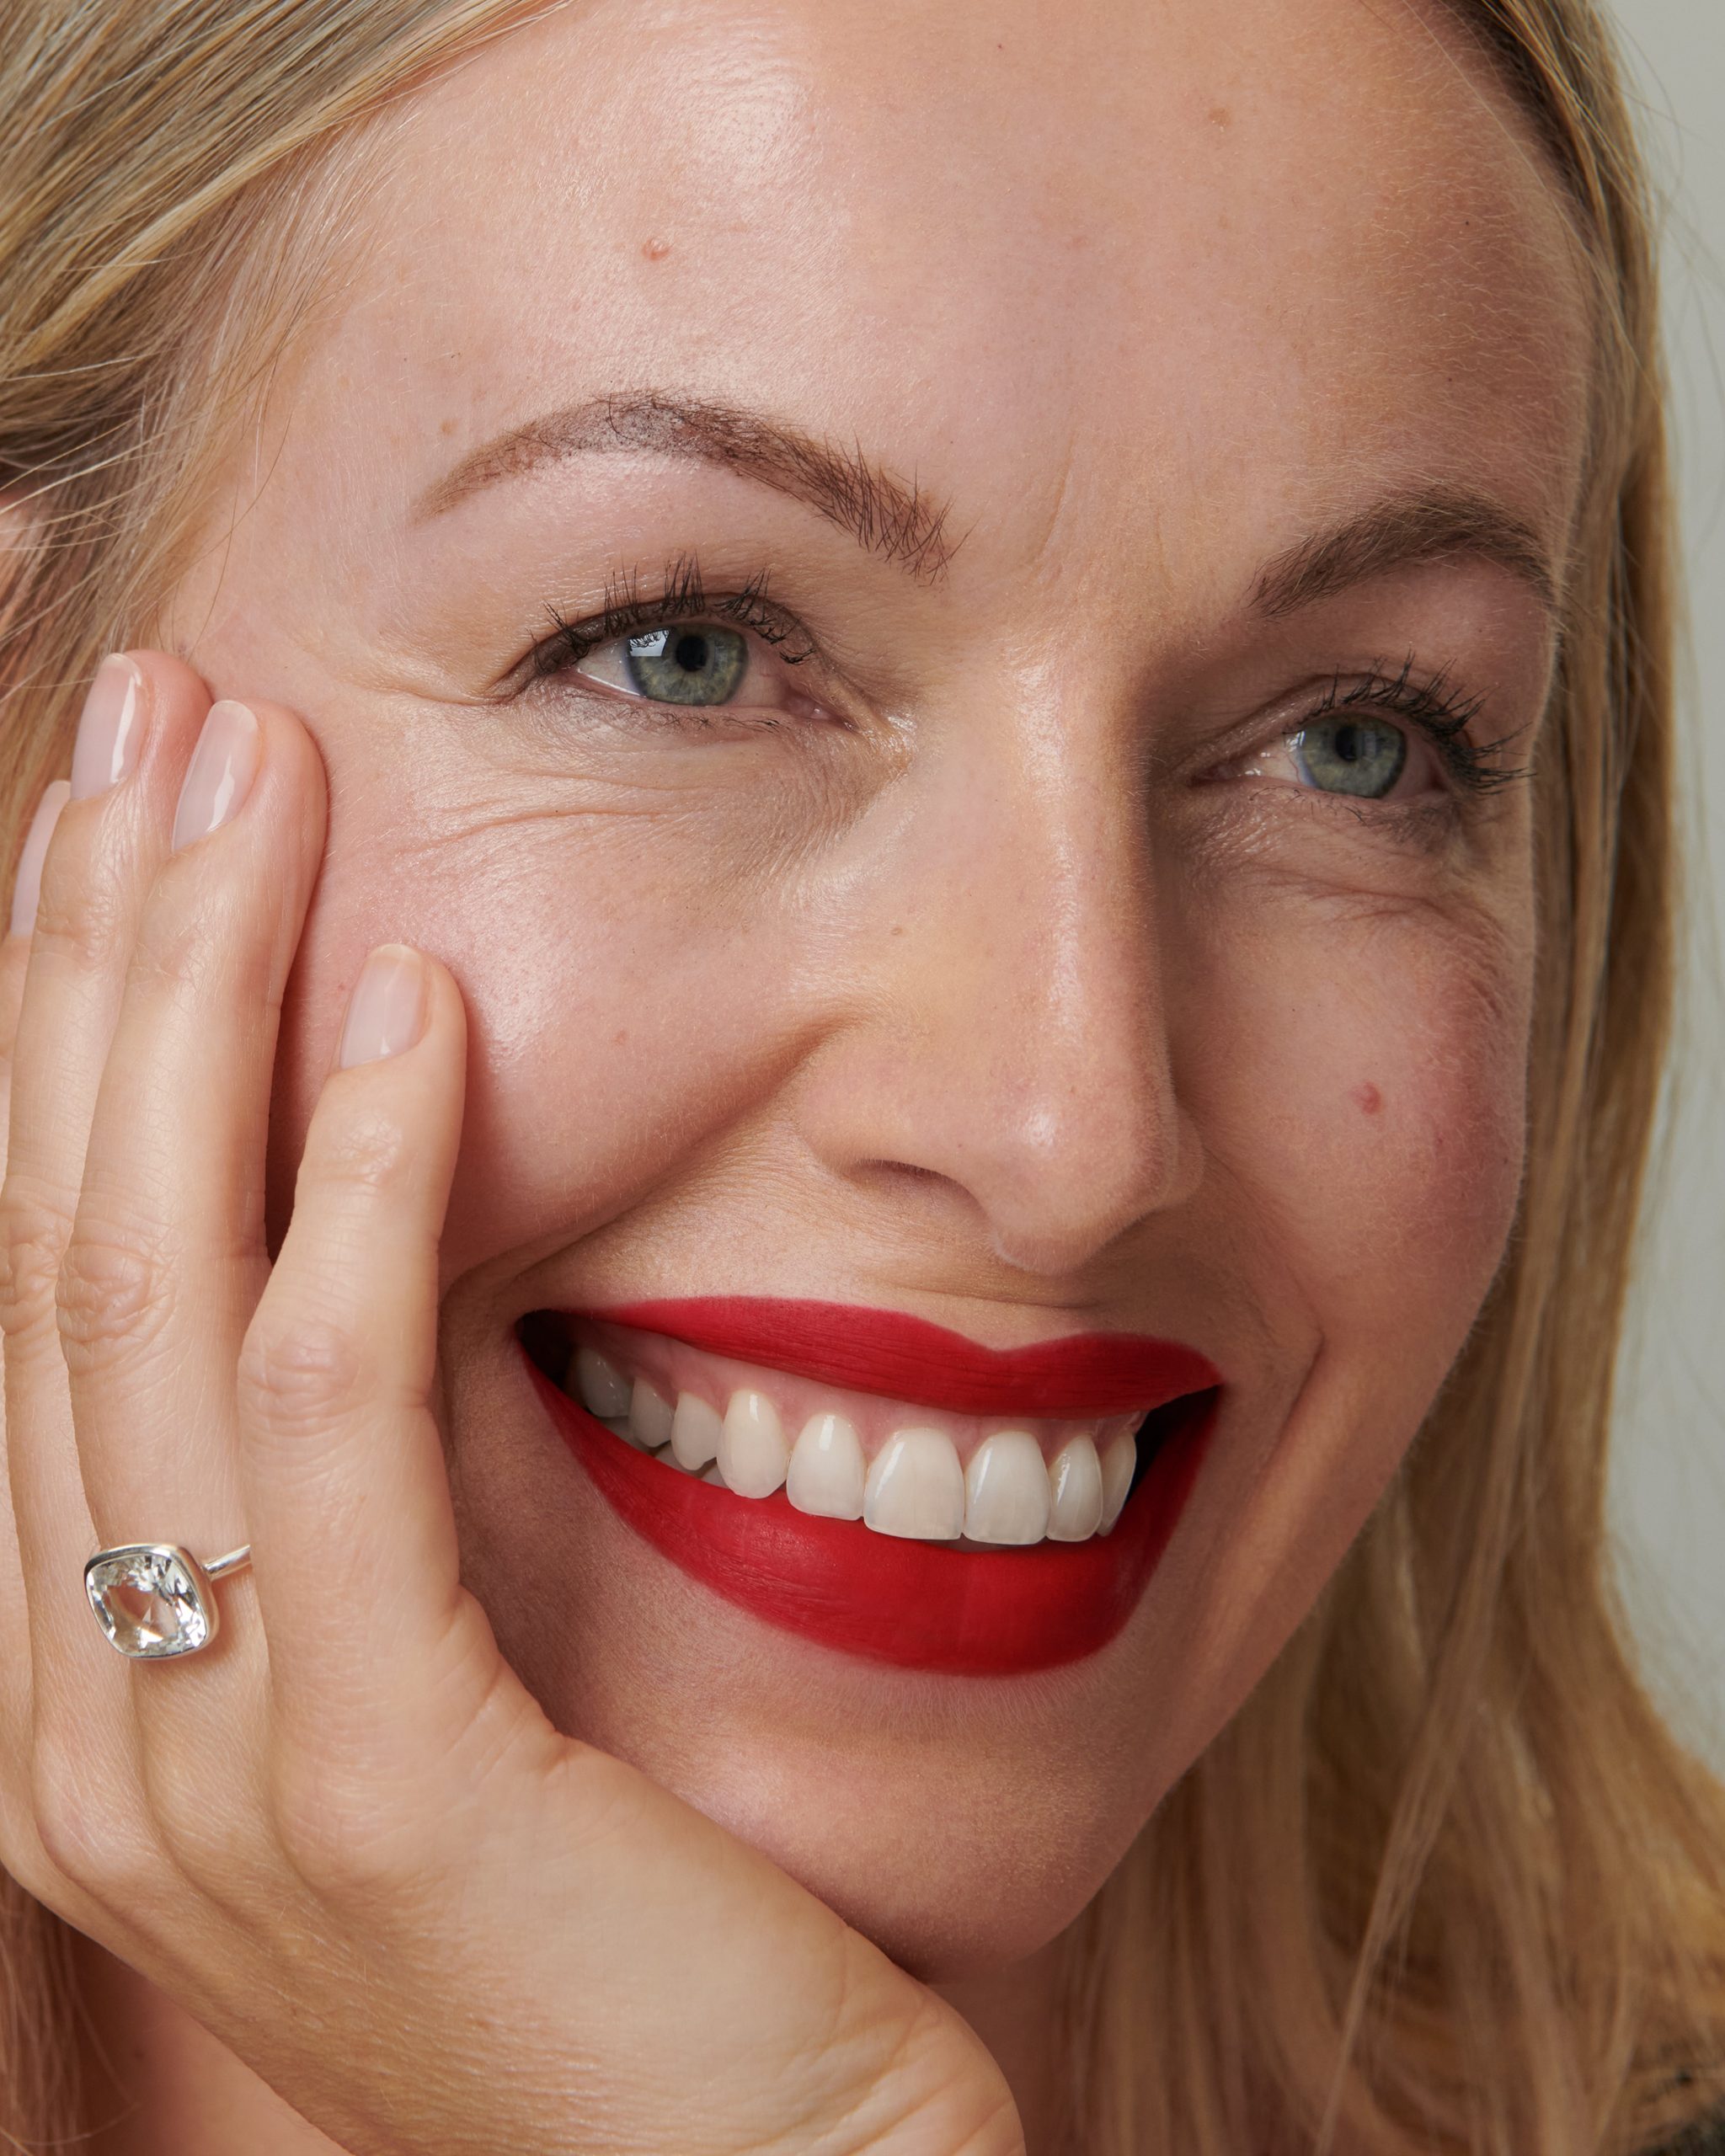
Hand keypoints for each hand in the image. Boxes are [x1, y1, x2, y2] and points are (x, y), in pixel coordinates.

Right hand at [0, 654, 1020, 2155]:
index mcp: (86, 1673)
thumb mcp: (441, 1684)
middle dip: (97, 947)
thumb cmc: (623, 1942)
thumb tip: (377, 1204)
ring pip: (148, 1286)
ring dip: (192, 995)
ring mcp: (188, 1754)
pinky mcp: (360, 1779)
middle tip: (162, 710)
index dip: (66, 1015)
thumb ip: (363, 1490)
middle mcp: (77, 1707)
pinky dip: (354, 1188)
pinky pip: (332, 1417)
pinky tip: (410, 1006)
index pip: (44, 1270)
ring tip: (243, 769)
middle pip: (55, 1235)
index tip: (121, 808)